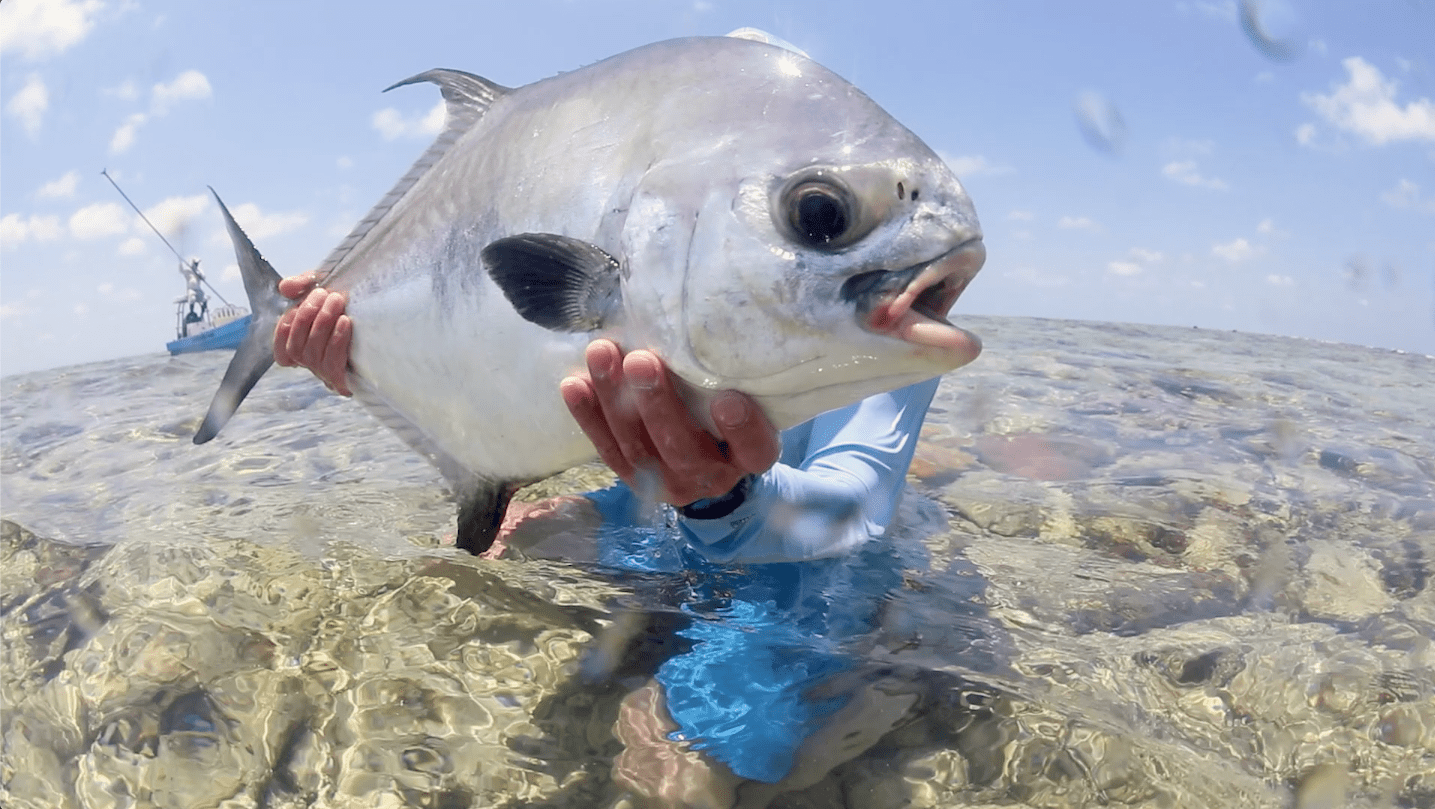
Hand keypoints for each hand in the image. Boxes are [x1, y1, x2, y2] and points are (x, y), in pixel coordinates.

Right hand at [273, 272, 351, 395]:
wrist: (390, 319)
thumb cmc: (350, 305)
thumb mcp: (324, 290)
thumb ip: (301, 285)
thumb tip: (286, 288)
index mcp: (303, 347)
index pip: (280, 348)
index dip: (284, 326)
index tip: (297, 303)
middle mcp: (310, 363)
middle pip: (294, 347)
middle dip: (306, 315)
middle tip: (323, 294)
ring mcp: (325, 373)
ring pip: (311, 352)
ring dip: (322, 323)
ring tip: (336, 301)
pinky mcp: (342, 380)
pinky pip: (333, 362)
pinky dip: (336, 339)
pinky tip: (345, 321)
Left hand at [560, 339, 780, 507]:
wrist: (712, 465)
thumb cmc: (732, 415)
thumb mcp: (751, 399)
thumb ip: (735, 374)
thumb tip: (707, 315)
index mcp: (749, 457)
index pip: (754, 449)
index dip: (742, 429)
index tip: (728, 399)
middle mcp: (712, 476)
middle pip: (683, 449)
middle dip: (658, 405)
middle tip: (640, 361)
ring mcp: (670, 483)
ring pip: (638, 447)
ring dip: (614, 400)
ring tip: (600, 354)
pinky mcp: (635, 478)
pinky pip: (609, 450)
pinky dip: (589, 417)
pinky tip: (574, 385)